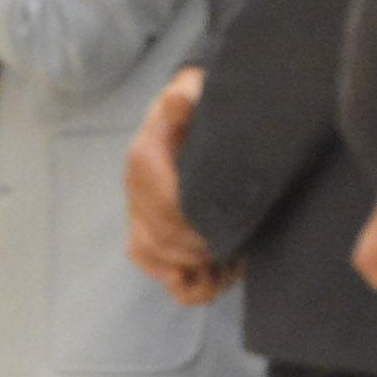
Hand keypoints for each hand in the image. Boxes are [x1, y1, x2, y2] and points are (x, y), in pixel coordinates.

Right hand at [126, 69, 232, 302]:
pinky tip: (211, 281)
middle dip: (202, 249)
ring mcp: (137, 214)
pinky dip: (182, 283)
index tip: (232, 232)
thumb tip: (182, 98)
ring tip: (232, 264)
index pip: (165, 207)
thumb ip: (185, 96)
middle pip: (162, 238)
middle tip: (241, 247)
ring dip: (195, 267)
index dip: (196, 227)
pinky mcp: (144, 233)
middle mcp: (135, 190)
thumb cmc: (193, 109)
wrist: (180, 115)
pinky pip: (153, 267)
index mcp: (145, 160)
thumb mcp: (191, 93)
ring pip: (155, 255)